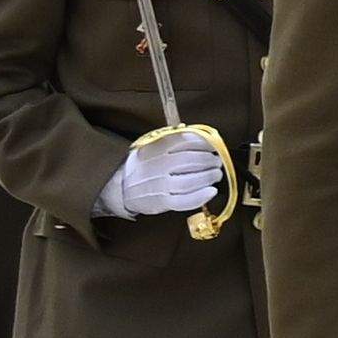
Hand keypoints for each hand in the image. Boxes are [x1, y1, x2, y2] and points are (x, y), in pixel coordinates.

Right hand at [98, 129, 227, 221]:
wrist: (121, 188)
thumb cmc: (144, 165)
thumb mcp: (152, 147)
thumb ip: (174, 140)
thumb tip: (205, 135)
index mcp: (154, 148)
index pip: (184, 141)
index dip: (204, 143)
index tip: (213, 146)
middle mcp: (155, 166)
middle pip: (190, 161)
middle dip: (209, 161)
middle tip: (216, 162)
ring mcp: (157, 186)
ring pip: (189, 181)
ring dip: (208, 177)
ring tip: (215, 174)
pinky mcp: (161, 202)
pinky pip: (184, 201)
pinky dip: (200, 197)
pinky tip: (211, 192)